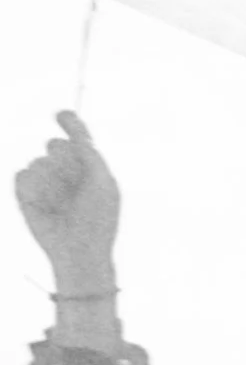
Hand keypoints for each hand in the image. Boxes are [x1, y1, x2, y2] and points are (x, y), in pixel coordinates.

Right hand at [14, 112, 119, 292]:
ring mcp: (46, 180)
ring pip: (40, 162)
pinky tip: (45, 207)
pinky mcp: (26, 191)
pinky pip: (23, 175)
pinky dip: (34, 189)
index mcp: (89, 166)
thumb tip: (76, 130)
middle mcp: (66, 169)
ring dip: (52, 182)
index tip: (61, 115)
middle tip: (74, 183)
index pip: (77, 136)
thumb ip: (91, 155)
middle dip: (64, 160)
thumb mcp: (102, 184)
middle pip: (55, 145)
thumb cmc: (97, 219)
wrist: (78, 250)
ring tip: (63, 204)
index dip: (70, 122)